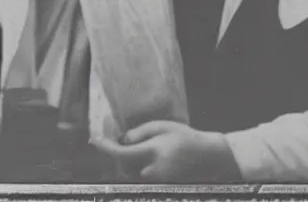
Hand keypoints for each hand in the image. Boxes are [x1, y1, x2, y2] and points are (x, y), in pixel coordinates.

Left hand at [92, 120, 242, 182]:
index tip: (94, 139)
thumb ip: (141, 133)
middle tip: (114, 135)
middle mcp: (152, 171)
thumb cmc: (188, 138)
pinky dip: (135, 164)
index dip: (105, 147)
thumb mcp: (165, 127)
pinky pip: (139, 174)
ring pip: (130, 170)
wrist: (208, 158)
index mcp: (154, 153)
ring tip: (132, 143)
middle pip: (123, 164)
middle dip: (117, 151)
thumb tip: (123, 141)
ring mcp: (155, 181)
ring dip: (126, 158)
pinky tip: (142, 153)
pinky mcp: (158, 185)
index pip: (122, 153)